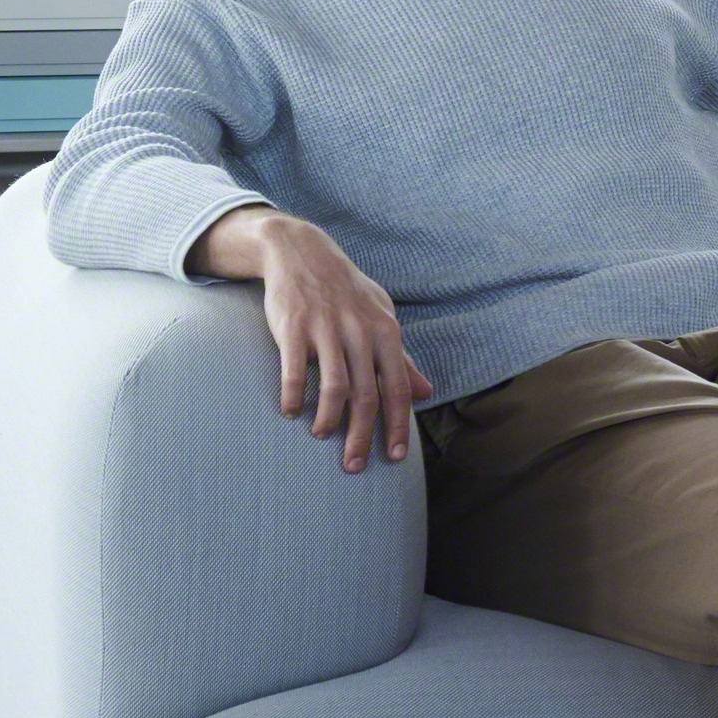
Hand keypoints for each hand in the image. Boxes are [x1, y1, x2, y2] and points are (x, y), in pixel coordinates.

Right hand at [189, 204, 430, 472]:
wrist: (302, 251)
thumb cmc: (346, 292)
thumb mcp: (380, 317)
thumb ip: (401, 357)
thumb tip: (427, 393)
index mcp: (385, 331)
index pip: (397, 387)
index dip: (397, 425)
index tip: (394, 457)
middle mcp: (359, 331)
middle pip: (367, 395)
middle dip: (361, 436)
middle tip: (353, 466)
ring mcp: (326, 328)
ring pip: (334, 387)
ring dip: (329, 419)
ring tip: (322, 435)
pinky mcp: (293, 326)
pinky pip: (294, 370)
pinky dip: (293, 396)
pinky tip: (290, 411)